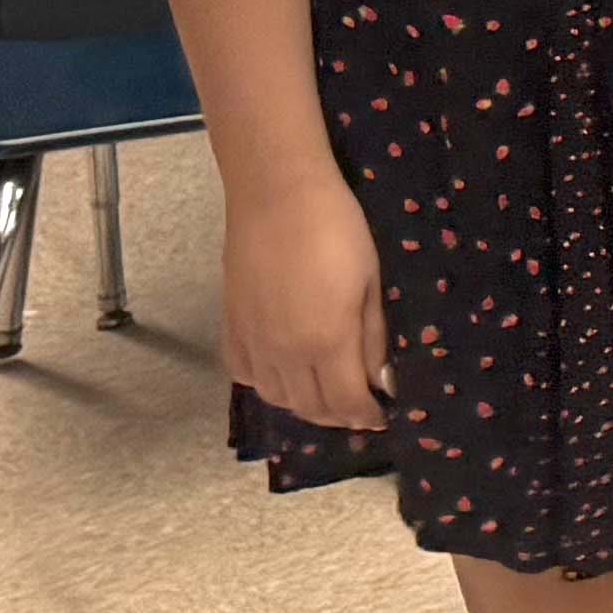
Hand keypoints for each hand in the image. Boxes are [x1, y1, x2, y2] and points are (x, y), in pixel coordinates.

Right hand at [221, 168, 387, 430]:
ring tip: (326, 397)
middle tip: (358, 410)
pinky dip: (267, 386)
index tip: (382, 416)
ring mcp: (253, 342)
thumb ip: (373, 338)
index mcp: (326, 343)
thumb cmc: (337, 229)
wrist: (276, 195)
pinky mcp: (230, 327)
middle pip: (310, 407)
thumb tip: (381, 381)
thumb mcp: (371, 282)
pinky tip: (283, 375)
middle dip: (338, 417)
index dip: (366, 416)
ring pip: (276, 397)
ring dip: (304, 406)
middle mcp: (284, 354)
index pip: (346, 402)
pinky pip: (245, 375)